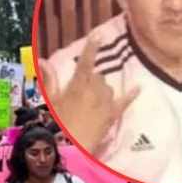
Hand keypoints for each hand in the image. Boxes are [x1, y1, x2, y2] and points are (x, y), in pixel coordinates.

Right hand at [39, 38, 139, 152]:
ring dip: (100, 90)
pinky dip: (131, 94)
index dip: (92, 47)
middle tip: (78, 93)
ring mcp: (106, 102)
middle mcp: (95, 89)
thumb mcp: (49, 101)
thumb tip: (42, 59)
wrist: (71, 148)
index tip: (98, 34)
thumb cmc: (56, 124)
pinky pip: (125, 101)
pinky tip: (138, 88)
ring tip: (89, 102)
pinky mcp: (113, 114)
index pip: (86, 61)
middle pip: (97, 76)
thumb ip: (49, 79)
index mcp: (78, 84)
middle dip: (90, 80)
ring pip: (107, 87)